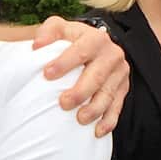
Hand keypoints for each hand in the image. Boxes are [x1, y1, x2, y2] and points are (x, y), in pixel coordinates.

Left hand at [32, 17, 129, 135]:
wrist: (95, 45)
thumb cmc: (71, 40)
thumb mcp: (60, 28)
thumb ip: (49, 32)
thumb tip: (37, 45)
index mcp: (96, 39)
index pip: (81, 51)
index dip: (64, 62)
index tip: (47, 74)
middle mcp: (112, 54)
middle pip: (97, 76)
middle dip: (81, 91)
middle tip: (63, 103)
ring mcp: (120, 73)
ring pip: (109, 94)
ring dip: (95, 109)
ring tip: (80, 119)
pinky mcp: (123, 88)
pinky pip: (117, 106)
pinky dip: (108, 121)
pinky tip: (97, 131)